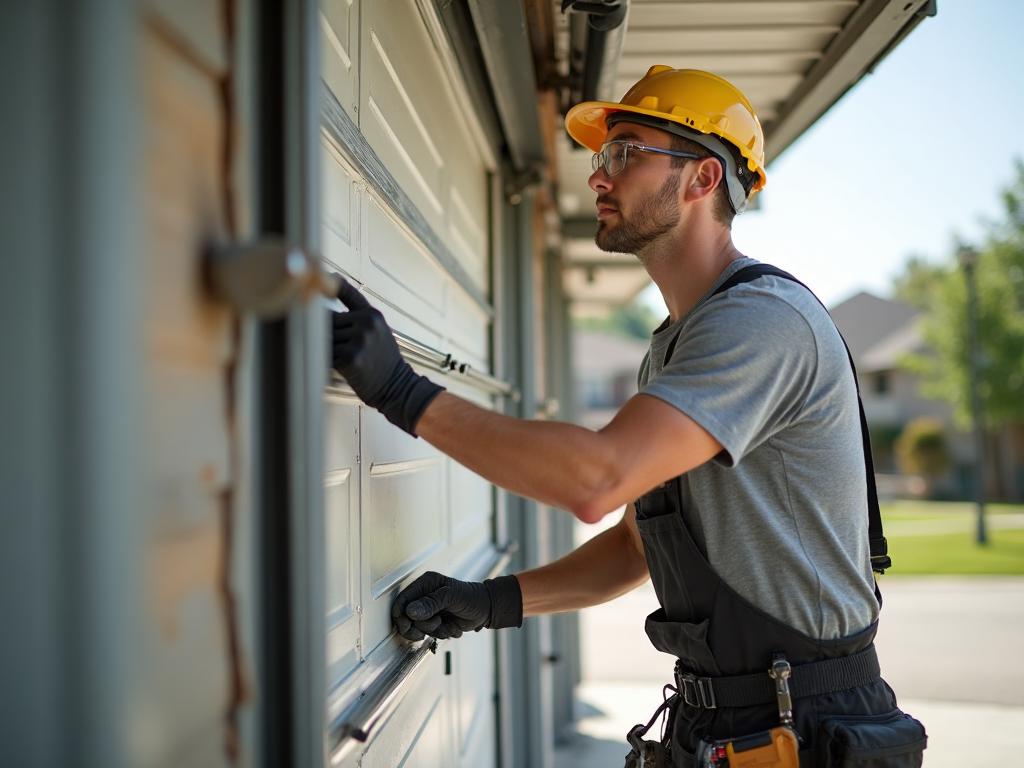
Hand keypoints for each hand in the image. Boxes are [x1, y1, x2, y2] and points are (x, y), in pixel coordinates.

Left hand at [330, 279, 443, 435]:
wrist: (396, 386)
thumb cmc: (382, 359)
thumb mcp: (377, 330)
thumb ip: (356, 314)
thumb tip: (326, 296)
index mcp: (372, 314)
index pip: (345, 291)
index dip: (328, 282)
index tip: (317, 278)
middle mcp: (367, 323)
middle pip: (328, 319)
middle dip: (323, 330)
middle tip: (327, 341)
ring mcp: (359, 340)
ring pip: (324, 337)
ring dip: (324, 347)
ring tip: (338, 357)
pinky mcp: (350, 357)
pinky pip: (325, 353)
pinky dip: (325, 359)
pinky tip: (337, 365)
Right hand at [391, 571, 522, 641]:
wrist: (486, 609)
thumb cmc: (472, 597)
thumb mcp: (452, 597)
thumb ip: (431, 603)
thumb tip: (411, 611)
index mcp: (426, 583)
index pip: (404, 599)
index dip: (401, 614)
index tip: (407, 626)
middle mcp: (424, 596)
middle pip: (407, 617)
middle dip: (422, 625)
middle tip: (436, 623)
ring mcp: (428, 610)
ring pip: (417, 628)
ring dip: (434, 630)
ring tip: (447, 624)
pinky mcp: (433, 621)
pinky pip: (428, 634)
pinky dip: (440, 634)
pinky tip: (451, 627)